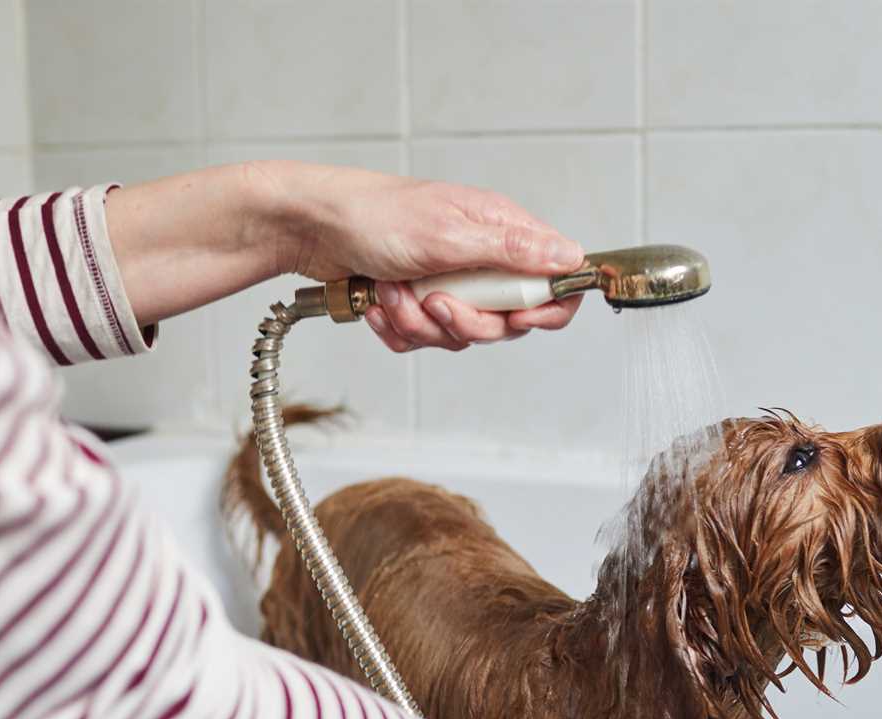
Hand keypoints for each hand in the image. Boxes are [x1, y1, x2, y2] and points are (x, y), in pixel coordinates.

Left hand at [256, 161, 585, 350]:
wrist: (310, 228)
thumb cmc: (374, 216)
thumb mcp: (450, 234)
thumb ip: (513, 251)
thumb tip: (571, 256)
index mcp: (499, 231)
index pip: (554, 278)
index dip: (546, 308)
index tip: (518, 318)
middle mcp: (480, 259)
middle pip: (506, 321)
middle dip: (465, 321)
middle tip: (434, 302)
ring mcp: (449, 283)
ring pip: (461, 334)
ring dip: (420, 323)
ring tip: (392, 292)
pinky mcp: (418, 303)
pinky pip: (424, 339)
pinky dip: (398, 328)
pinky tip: (378, 302)